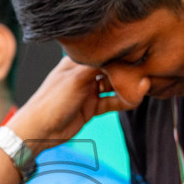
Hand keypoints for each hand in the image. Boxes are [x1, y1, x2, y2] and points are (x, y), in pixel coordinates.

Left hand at [9, 57, 136, 146]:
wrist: (39, 131)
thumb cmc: (52, 101)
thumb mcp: (77, 79)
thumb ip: (98, 66)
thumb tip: (119, 53)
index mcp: (76, 61)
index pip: (103, 53)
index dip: (119, 54)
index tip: (137, 54)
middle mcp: (83, 74)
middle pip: (110, 69)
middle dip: (126, 71)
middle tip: (144, 73)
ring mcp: (87, 91)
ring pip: (112, 86)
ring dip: (126, 87)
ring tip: (143, 87)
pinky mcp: (90, 107)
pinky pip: (110, 102)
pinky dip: (122, 102)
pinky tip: (134, 101)